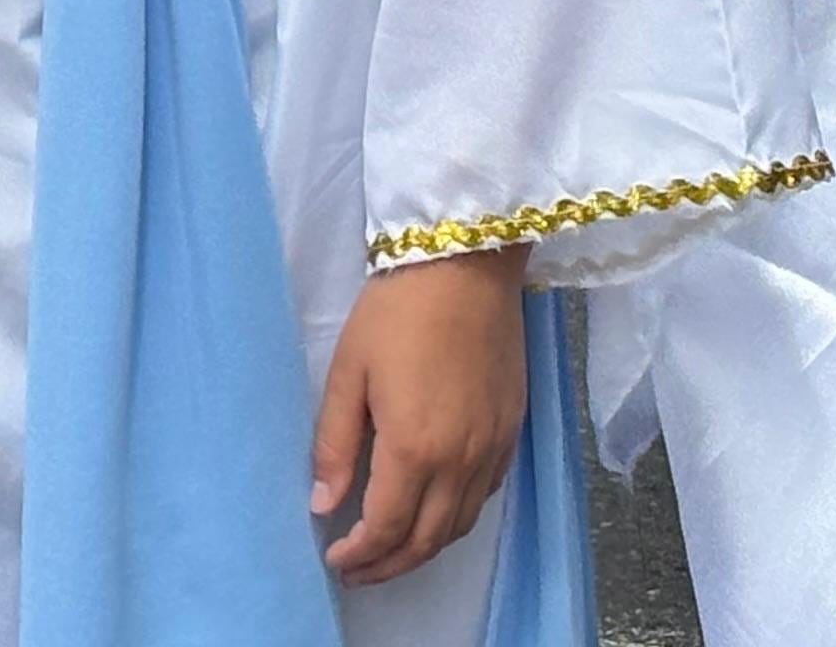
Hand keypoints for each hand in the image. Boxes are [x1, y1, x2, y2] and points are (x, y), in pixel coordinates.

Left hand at [311, 247, 527, 584]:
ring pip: (460, 524)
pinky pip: (485, 496)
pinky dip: (456, 517)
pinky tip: (432, 509)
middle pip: (429, 539)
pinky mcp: (512, 432)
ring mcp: (494, 449)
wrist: (465, 267)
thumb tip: (323, 503)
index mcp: (415, 448)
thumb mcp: (348, 372)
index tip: (335, 559)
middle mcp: (462, 461)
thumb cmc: (396, 312)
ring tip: (390, 550)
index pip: (388, 527)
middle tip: (357, 568)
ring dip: (424, 547)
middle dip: (390, 564)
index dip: (360, 553)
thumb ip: (335, 444)